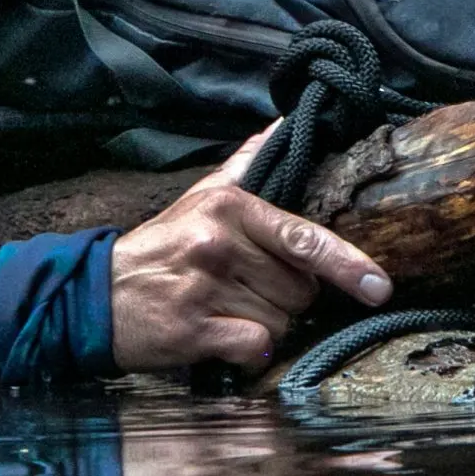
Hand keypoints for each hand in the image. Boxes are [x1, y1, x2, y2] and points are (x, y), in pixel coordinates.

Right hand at [107, 128, 392, 370]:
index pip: (303, 238)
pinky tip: (222, 338)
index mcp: (229, 207)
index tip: (379, 287)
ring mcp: (206, 287)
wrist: (95, 295)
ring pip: (281, 322)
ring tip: (227, 309)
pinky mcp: (194, 329)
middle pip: (300, 289)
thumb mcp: (199, 197)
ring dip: (264, 324)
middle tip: (246, 289)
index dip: (348, 264)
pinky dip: (248, 350)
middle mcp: (219, 243)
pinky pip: (256, 347)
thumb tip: (282, 124)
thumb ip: (246, 164)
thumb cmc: (161, 248)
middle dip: (285, 297)